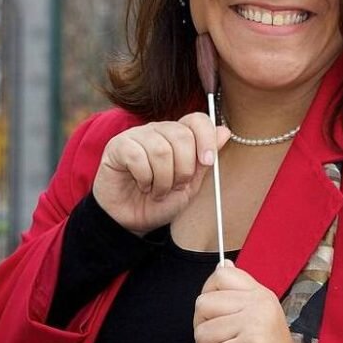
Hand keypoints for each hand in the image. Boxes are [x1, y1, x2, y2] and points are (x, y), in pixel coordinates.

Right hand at [92, 113, 229, 235]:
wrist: (132, 222)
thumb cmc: (160, 202)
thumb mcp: (190, 185)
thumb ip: (205, 160)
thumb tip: (225, 131)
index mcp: (177, 135)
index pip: (197, 120)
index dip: (206, 138)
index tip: (208, 162)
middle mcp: (157, 130)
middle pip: (182, 136)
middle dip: (184, 169)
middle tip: (176, 186)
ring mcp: (136, 136)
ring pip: (161, 149)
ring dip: (164, 179)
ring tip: (158, 190)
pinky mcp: (117, 147)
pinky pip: (137, 157)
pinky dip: (145, 178)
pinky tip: (143, 185)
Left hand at [194, 261, 296, 342]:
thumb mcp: (257, 318)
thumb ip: (238, 294)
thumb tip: (222, 265)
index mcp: (260, 294)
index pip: (221, 275)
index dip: (208, 295)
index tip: (215, 315)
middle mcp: (260, 304)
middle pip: (203, 304)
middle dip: (203, 330)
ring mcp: (256, 324)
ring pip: (204, 332)